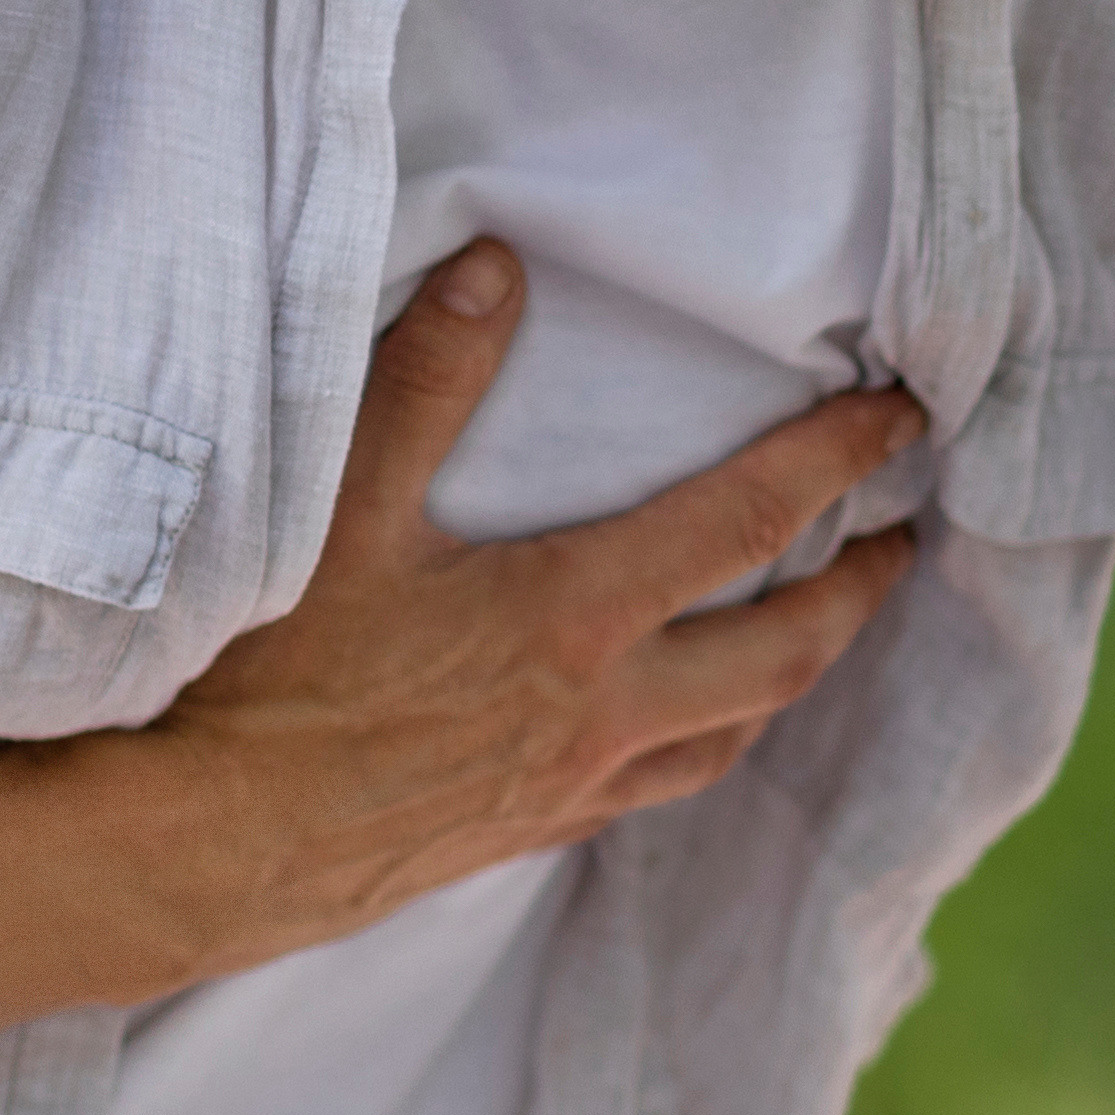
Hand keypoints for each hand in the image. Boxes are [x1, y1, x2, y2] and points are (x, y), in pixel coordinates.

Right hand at [133, 242, 923, 981]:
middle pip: (785, 652)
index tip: (901, 417)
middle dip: (858, 590)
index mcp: (575, 616)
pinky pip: (656, 789)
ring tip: (817, 630)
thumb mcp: (340, 510)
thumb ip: (426, 379)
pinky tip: (679, 725)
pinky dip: (700, 743)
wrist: (209, 849)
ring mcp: (573, 786)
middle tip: (904, 542)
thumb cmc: (268, 678)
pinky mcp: (527, 835)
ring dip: (793, 676)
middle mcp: (603, 709)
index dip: (835, 460)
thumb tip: (495, 265)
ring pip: (732, 733)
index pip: (746, 522)